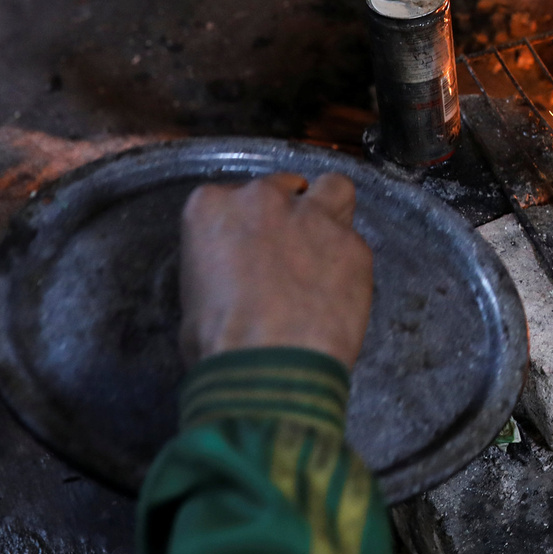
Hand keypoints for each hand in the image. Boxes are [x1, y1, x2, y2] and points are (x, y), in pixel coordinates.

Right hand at [179, 172, 373, 368]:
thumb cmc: (218, 342)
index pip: (233, 195)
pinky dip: (350, 262)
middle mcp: (264, 199)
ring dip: (331, 210)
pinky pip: (356, 242)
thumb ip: (223, 264)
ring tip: (328, 245)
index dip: (249, 221)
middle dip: (289, 211)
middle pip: (285, 186)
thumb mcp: (196, 295)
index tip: (253, 244)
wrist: (269, 366)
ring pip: (334, 189)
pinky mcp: (355, 244)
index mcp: (213, 208)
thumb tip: (241, 278)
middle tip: (292, 249)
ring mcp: (314, 217)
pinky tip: (342, 292)